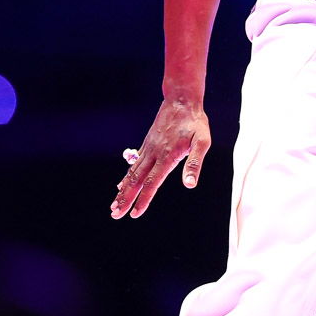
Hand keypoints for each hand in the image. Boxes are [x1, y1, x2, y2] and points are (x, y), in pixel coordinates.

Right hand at [111, 95, 210, 219]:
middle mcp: (153, 154)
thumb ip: (194, 163)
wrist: (181, 100)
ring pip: (133, 173)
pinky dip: (127, 176)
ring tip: (114, 205)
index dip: (143, 199)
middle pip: (137, 180)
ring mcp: (149, 149)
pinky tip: (121, 184)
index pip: (152, 183)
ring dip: (123, 190)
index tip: (134, 214)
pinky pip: (135, 163)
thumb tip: (190, 184)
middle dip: (125, 199)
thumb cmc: (195, 122)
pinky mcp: (148, 144)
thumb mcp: (202, 141)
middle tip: (115, 214)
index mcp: (166, 157)